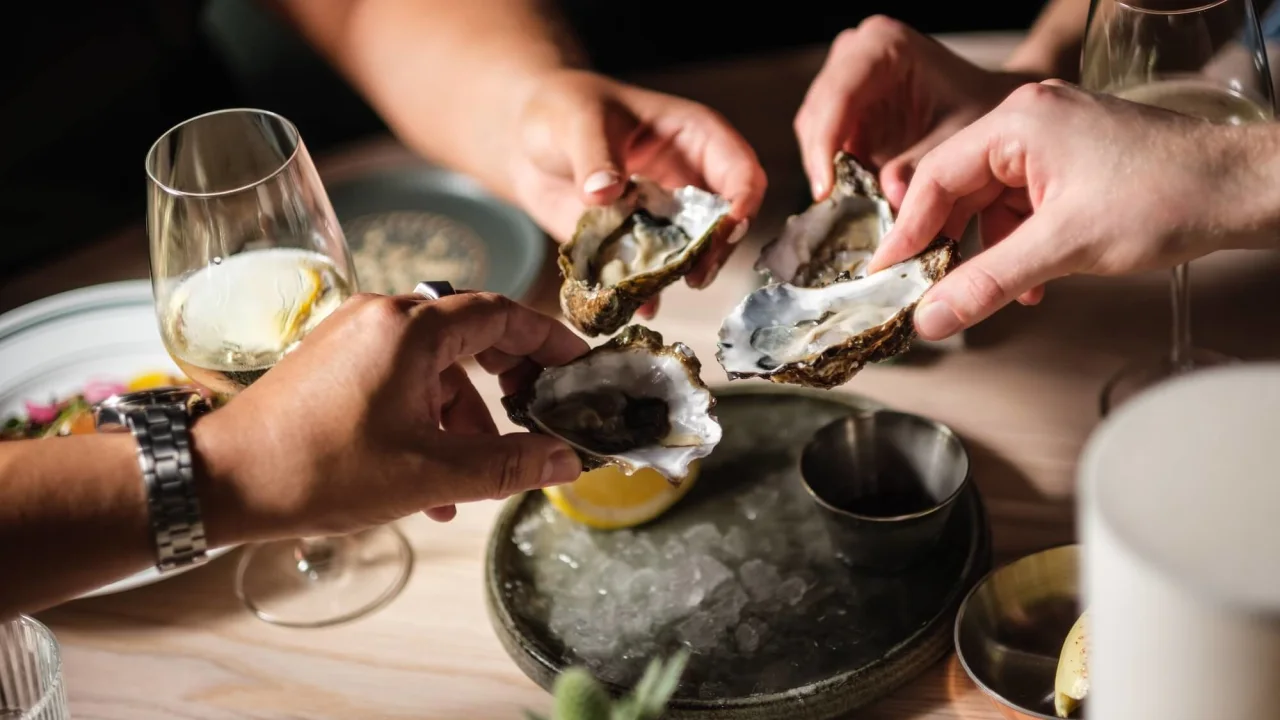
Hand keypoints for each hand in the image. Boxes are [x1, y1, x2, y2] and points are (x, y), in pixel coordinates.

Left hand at [195, 292, 587, 541]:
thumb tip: (564, 461)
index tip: (579, 366)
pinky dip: (426, 416)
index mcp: (409, 328)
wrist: (222, 481)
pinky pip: (401, 377)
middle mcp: (382, 316)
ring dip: (464, 413)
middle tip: (537, 414)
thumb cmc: (320, 470)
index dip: (549, 340)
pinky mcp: (334, 361)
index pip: (502, 312)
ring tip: (474, 475)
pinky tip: (430, 477)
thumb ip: (506, 464)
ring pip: (436, 363)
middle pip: (471, 332)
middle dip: (509, 379)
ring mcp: (353, 336)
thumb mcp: (428, 474)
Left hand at [511, 69, 766, 314]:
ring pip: (691, 255)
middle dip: (716, 252)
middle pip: (727, 224)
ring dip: (678, 276)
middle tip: (694, 276)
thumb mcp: (578, 122)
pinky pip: (649, 274)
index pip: (742, 172)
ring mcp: (665, 218)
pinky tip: (633, 304)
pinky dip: (642, 292)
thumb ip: (594, 157)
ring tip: (655, 291)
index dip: (742, 203)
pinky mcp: (637, 245)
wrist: (528, 140)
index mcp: (695, 139)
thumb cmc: (564, 108)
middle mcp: (689, 182)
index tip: (725, 231)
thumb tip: (605, 192)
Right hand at [795, 15, 1035, 210]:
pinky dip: (836, 172)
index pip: (839, 95)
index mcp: (883, 44)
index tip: (825, 191)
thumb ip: (921, 166)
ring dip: (829, 171)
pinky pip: (823, 144)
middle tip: (839, 209)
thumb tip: (890, 197)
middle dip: (825, 164)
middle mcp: (853, 53)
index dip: (825, 145)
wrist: (986, 103)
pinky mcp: (840, 106)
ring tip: (853, 206)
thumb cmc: (977, 107)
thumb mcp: (958, 136)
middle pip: (817, 114)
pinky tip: (855, 195)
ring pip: (813, 133)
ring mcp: (842, 77)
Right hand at [865, 81, 1279, 340]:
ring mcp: (1055, 139)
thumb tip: (932, 318)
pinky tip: (1033, 280)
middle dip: (947, 243)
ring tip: (989, 292)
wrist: (1244, 190)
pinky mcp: (1076, 161)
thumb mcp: (1063, 247)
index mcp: (1019, 122)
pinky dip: (1020, 242)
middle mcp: (1031, 121)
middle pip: (959, 187)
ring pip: (992, 200)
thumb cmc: (1168, 196)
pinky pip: (1024, 203)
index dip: (906, 231)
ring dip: (989, 249)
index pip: (935, 177)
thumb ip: (988, 283)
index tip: (886, 272)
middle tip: (926, 289)